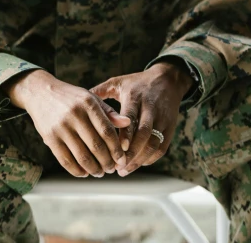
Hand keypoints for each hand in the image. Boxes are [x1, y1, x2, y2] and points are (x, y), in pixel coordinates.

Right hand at [4, 69, 129, 177]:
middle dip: (107, 162)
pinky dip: (77, 170)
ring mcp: (61, 127)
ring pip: (82, 156)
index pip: (107, 131)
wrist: (41, 92)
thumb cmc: (71, 97)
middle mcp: (75, 115)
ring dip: (94, 169)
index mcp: (88, 103)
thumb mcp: (90, 98)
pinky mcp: (49, 137)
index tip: (122, 159)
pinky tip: (84, 173)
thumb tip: (127, 123)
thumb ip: (109, 112)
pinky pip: (65, 160)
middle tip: (112, 169)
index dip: (116, 149)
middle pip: (96, 146)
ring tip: (100, 172)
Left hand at [90, 61, 192, 175]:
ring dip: (140, 159)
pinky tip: (137, 164)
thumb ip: (100, 91)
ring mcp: (162, 119)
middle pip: (144, 133)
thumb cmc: (138, 83)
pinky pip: (162, 147)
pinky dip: (150, 158)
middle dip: (132, 152)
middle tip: (118, 166)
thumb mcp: (119, 82)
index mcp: (135, 97)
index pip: (131, 117)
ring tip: (125, 169)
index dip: (125, 134)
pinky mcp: (170, 127)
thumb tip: (80, 102)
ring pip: (154, 143)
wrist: (168, 80)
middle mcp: (150, 108)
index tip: (118, 149)